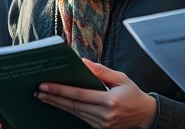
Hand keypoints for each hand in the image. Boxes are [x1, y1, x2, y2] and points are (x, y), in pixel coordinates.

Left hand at [35, 58, 156, 128]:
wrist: (145, 115)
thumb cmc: (133, 94)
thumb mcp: (121, 78)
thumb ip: (101, 70)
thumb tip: (82, 62)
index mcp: (110, 100)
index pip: (80, 94)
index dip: (61, 90)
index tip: (46, 84)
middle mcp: (105, 115)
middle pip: (74, 105)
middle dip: (54, 97)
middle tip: (39, 91)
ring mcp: (102, 124)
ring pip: (75, 113)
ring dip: (58, 104)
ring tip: (44, 96)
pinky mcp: (100, 128)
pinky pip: (81, 118)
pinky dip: (69, 110)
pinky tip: (59, 104)